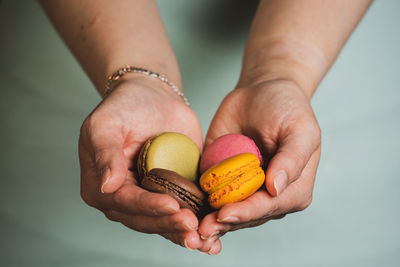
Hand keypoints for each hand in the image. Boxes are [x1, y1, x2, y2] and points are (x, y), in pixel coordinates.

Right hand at [78, 76, 211, 250]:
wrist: (153, 96)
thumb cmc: (125, 106)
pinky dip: (198, 222)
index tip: (171, 206)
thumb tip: (107, 186)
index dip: (148, 206)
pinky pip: (184, 211)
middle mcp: (125, 198)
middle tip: (193, 228)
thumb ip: (105, 153)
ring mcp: (150, 198)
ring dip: (185, 233)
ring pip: (166, 222)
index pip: (125, 202)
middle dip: (170, 224)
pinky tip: (213, 236)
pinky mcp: (173, 192)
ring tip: (206, 241)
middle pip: (146, 219)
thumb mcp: (106, 124)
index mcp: (102, 187)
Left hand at [198, 79, 320, 253]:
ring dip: (207, 222)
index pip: (268, 207)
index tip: (223, 214)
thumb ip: (292, 159)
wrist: (262, 92)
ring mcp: (243, 191)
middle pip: (244, 217)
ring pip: (225, 213)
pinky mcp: (222, 181)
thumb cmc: (287, 108)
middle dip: (222, 224)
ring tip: (189, 229)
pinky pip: (209, 196)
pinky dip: (197, 206)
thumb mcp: (300, 129)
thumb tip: (276, 188)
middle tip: (199, 231)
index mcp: (292, 190)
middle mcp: (268, 197)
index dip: (246, 212)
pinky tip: (182, 213)